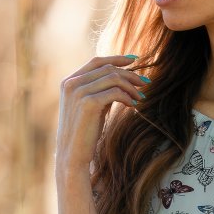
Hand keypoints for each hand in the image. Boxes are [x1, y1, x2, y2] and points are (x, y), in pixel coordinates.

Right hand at [55, 54, 147, 175]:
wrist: (73, 154)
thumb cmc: (85, 131)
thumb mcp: (91, 105)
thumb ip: (100, 89)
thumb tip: (123, 77)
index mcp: (69, 81)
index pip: (96, 61)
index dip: (117, 58)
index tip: (135, 60)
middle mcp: (71, 83)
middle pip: (107, 69)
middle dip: (130, 74)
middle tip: (145, 83)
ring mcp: (78, 92)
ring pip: (113, 78)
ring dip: (131, 87)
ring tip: (140, 97)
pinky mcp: (88, 103)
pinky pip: (115, 92)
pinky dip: (128, 97)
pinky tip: (133, 105)